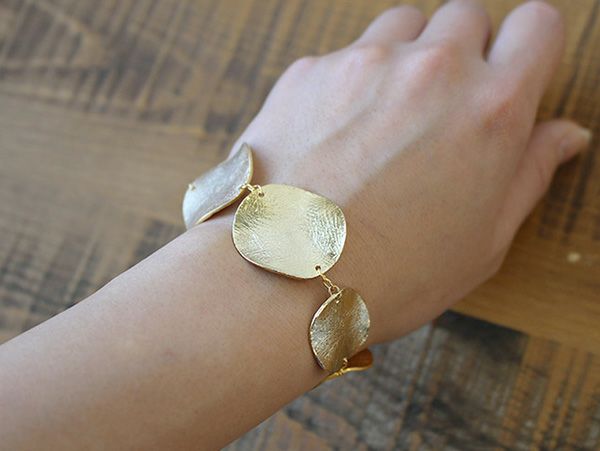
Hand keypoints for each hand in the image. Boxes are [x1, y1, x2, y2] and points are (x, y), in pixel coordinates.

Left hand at [231, 0, 590, 343]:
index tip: (510, 72)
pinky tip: (336, 133)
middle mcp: (431, 71)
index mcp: (490, 110)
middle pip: (466, 16)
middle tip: (441, 111)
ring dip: (406, 57)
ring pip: (404, 25)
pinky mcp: (309, 72)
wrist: (283, 277)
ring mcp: (364, 65)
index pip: (538, 27)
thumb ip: (529, 174)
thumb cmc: (390, 275)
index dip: (527, 48)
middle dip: (463, 53)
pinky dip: (350, 79)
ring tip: (387, 118)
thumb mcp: (483, 243)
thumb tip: (564, 134)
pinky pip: (344, 54)